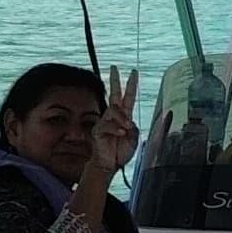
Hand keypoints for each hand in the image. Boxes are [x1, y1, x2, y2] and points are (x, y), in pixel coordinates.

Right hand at [86, 64, 139, 186]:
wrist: (110, 165)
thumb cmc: (120, 152)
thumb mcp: (133, 139)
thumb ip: (133, 128)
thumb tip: (128, 121)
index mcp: (123, 117)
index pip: (127, 97)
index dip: (131, 85)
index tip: (133, 72)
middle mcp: (113, 117)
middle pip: (114, 94)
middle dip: (115, 80)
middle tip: (114, 67)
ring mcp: (104, 122)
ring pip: (113, 110)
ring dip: (122, 119)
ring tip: (126, 129)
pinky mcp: (98, 131)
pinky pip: (107, 125)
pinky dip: (115, 128)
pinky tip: (121, 133)